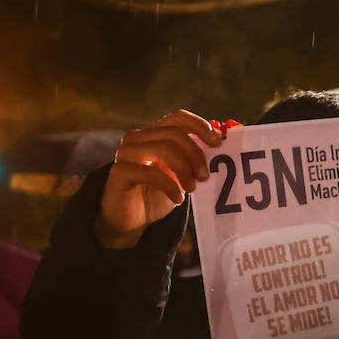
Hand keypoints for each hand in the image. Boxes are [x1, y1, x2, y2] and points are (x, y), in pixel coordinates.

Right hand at [97, 110, 221, 248]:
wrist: (131, 221)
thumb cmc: (158, 196)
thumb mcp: (182, 176)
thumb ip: (194, 161)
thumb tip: (219, 147)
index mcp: (154, 135)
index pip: (178, 118)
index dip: (199, 126)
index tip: (217, 143)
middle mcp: (138, 138)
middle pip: (174, 133)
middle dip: (195, 154)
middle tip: (204, 176)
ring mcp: (126, 153)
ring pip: (162, 148)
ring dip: (183, 169)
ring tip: (192, 188)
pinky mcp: (119, 172)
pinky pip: (149, 172)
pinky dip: (169, 186)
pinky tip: (177, 199)